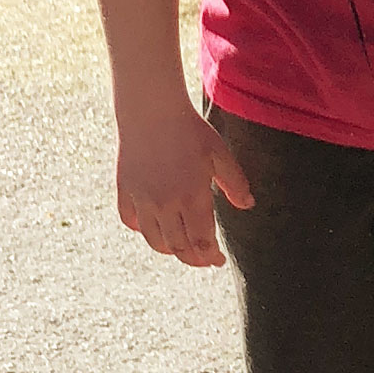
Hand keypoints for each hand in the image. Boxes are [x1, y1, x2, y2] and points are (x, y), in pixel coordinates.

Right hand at [115, 98, 254, 268]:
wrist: (152, 111)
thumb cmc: (191, 131)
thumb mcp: (220, 154)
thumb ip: (235, 183)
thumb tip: (248, 205)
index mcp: (193, 197)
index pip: (201, 243)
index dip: (210, 257)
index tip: (218, 261)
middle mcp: (166, 204)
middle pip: (178, 248)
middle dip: (193, 259)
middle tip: (203, 259)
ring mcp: (143, 200)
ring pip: (154, 240)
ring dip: (170, 250)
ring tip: (181, 248)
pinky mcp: (125, 191)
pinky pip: (131, 221)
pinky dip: (142, 229)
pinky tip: (154, 227)